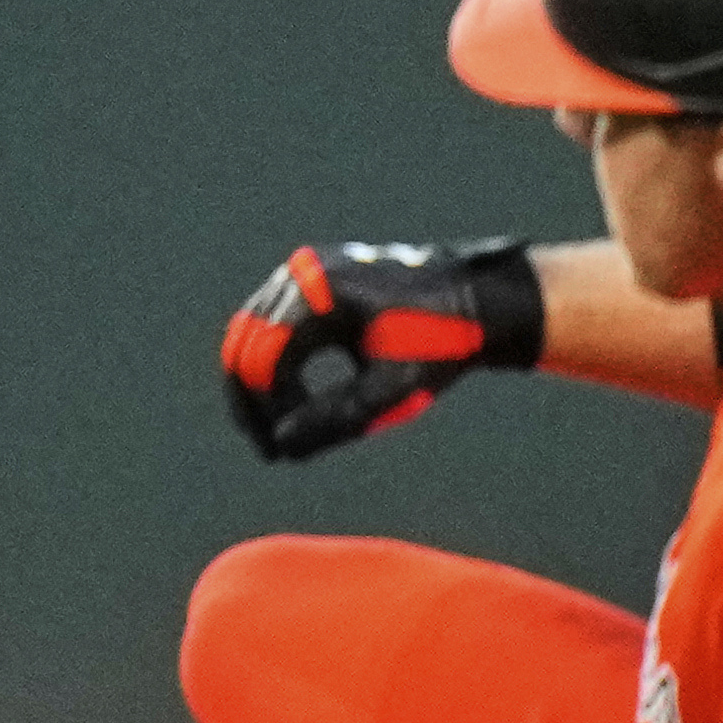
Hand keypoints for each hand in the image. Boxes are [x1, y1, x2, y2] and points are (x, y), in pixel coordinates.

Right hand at [220, 239, 540, 462]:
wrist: (477, 301)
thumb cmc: (441, 341)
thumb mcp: (393, 389)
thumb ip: (337, 418)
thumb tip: (283, 443)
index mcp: (322, 290)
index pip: (266, 355)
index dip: (265, 409)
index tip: (281, 451)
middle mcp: (304, 272)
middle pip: (245, 340)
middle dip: (251, 401)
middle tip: (268, 451)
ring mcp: (306, 271)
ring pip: (253, 332)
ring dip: (259, 385)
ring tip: (275, 435)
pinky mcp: (315, 282)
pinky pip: (276, 324)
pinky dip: (277, 365)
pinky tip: (293, 405)